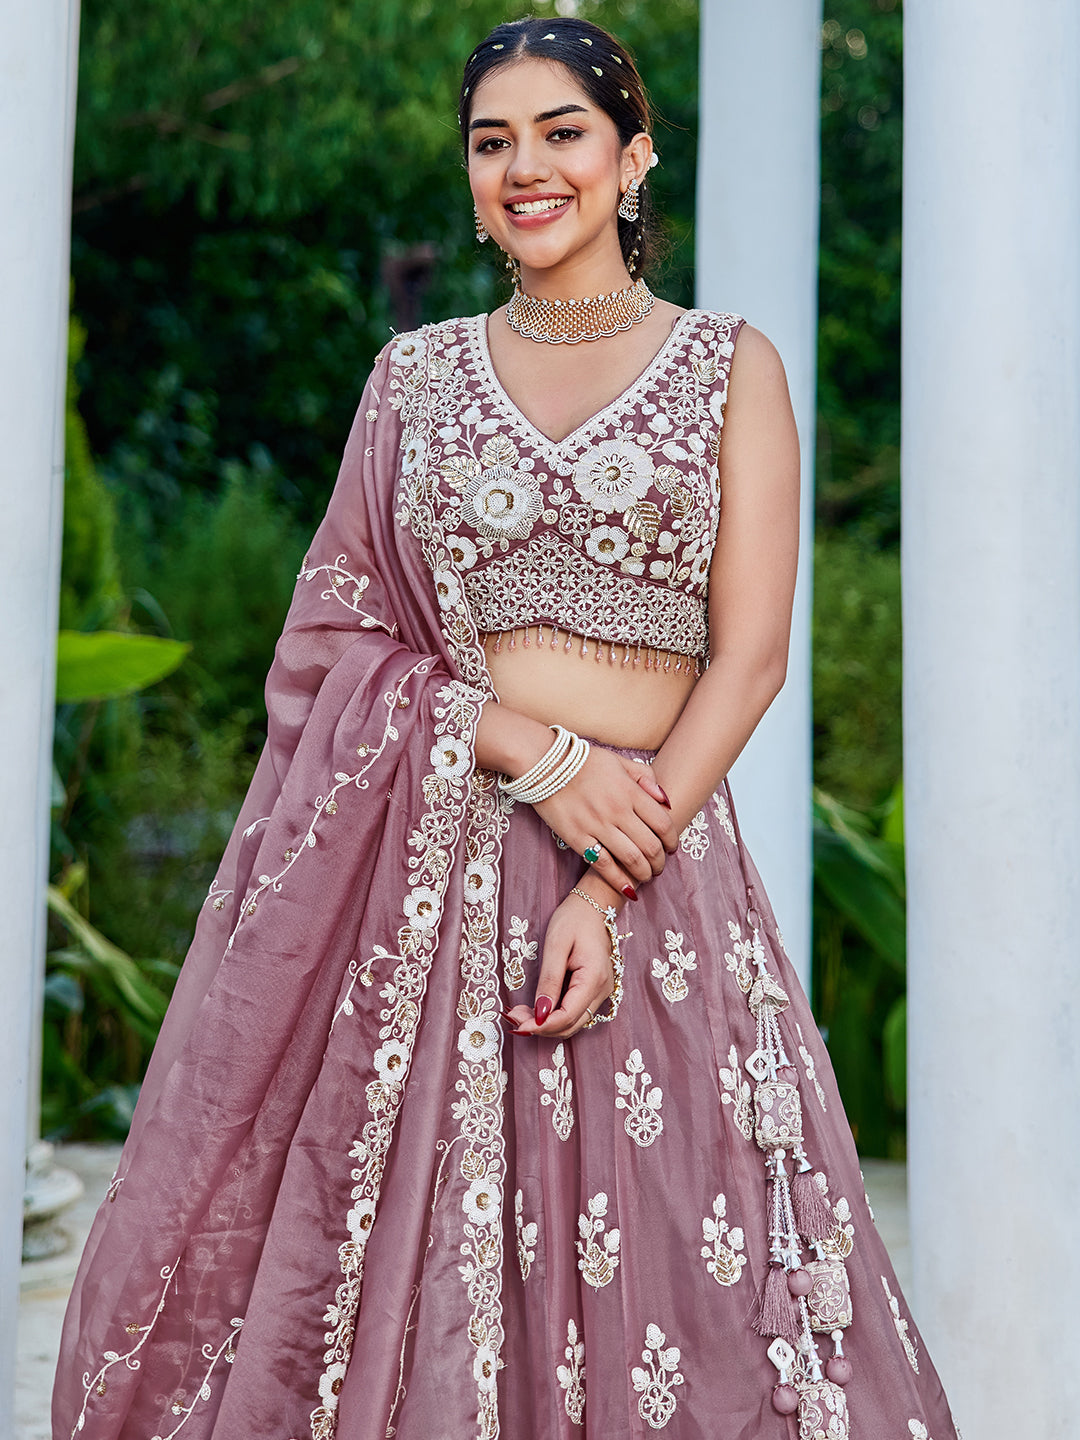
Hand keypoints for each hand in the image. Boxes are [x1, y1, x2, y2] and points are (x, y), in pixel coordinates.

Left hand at [504, 890, 615, 1037]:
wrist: (592, 907)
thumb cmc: (573, 920)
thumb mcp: (555, 945)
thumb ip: (549, 980)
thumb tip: (540, 1013)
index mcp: (594, 979)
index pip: (567, 1016)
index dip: (541, 1026)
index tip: (516, 1024)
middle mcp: (602, 990)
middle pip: (570, 1025)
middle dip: (540, 1027)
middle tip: (513, 1018)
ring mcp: (601, 992)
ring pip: (573, 1022)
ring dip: (546, 1023)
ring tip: (520, 1012)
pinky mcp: (594, 990)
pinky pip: (574, 1012)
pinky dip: (554, 1015)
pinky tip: (536, 1008)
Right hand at [531, 747, 675, 897]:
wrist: (545, 764)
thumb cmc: (583, 761)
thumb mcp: (619, 761)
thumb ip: (646, 777)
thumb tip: (666, 799)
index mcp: (630, 791)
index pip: (663, 823)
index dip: (672, 840)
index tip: (672, 848)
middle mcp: (617, 810)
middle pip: (651, 845)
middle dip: (661, 861)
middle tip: (661, 866)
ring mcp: (597, 826)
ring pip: (631, 859)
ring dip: (644, 873)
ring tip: (646, 876)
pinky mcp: (577, 838)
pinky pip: (602, 865)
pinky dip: (618, 880)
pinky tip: (628, 889)